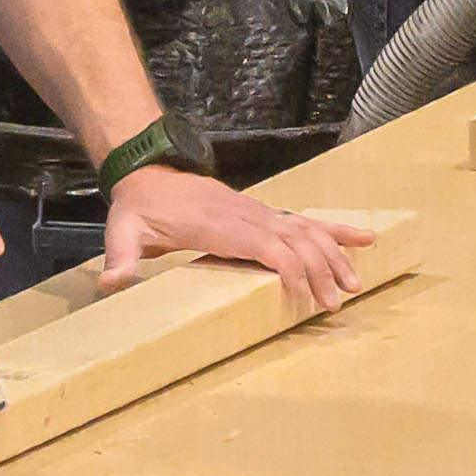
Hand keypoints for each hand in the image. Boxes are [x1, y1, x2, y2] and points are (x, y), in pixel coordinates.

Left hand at [94, 165, 362, 306]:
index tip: (301, 296)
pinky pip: (304, 221)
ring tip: (355, 283)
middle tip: (336, 303)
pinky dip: (336, 231)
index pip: (264, 245)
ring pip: (306, 231)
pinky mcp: (263, 213)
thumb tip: (111, 282)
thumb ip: (120, 258)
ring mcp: (258, 212)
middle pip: (294, 240)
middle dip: (319, 271)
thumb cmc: (138, 209)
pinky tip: (365, 238)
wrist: (148, 173)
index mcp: (217, 225)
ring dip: (333, 255)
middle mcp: (245, 216)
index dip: (288, 268)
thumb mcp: (122, 232)